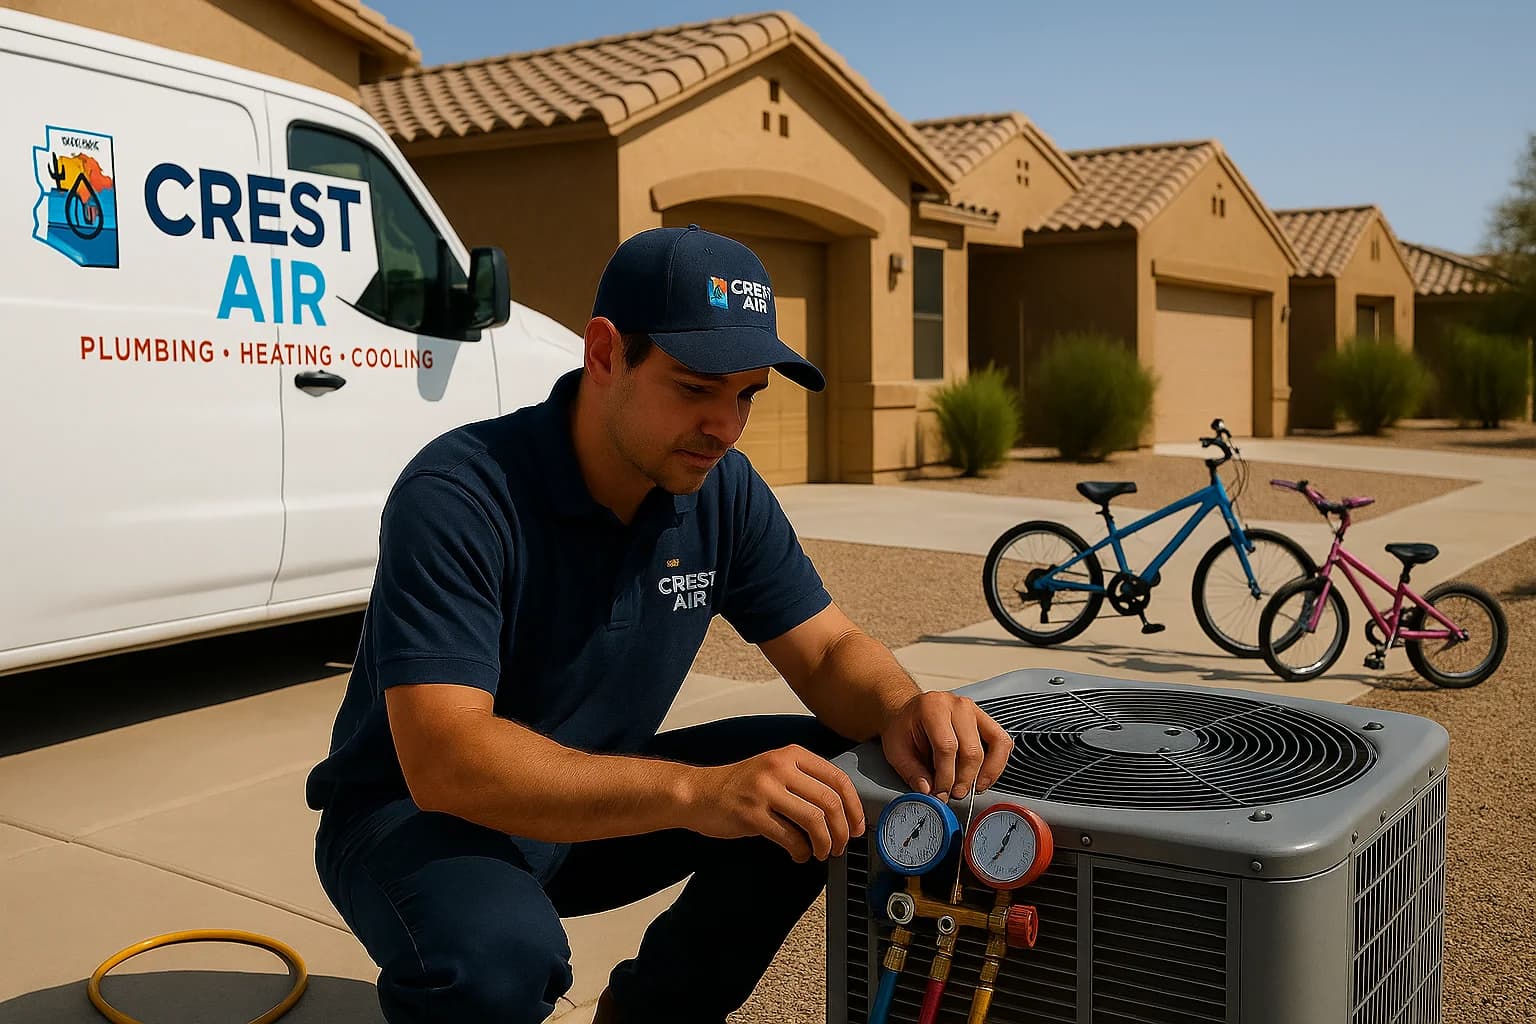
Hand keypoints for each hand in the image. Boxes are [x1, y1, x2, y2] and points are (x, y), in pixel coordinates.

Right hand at [683, 745, 865, 862]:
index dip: (854, 807)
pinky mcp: (751, 814)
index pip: (838, 779)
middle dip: (842, 830)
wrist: (699, 793)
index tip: (857, 826)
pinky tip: (799, 855)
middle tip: (841, 845)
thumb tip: (842, 811)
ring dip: (824, 844)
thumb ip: (805, 782)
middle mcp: (780, 768)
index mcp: (791, 755)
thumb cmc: (739, 786)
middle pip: (829, 802)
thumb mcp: (775, 770)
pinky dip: (801, 852)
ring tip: (821, 852)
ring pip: (814, 820)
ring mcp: (764, 790)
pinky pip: (790, 837)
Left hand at [880, 691, 1013, 800]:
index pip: (947, 746)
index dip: (946, 776)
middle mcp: (957, 705)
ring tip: (973, 789)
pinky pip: (1002, 742)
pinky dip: (997, 763)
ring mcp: (975, 710)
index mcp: (932, 707)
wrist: (909, 713)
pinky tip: (984, 777)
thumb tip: (929, 791)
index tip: (941, 793)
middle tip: (954, 794)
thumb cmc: (903, 728)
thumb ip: (912, 772)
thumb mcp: (896, 750)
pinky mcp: (985, 719)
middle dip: (964, 779)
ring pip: (995, 744)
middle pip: (972, 749)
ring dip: (986, 773)